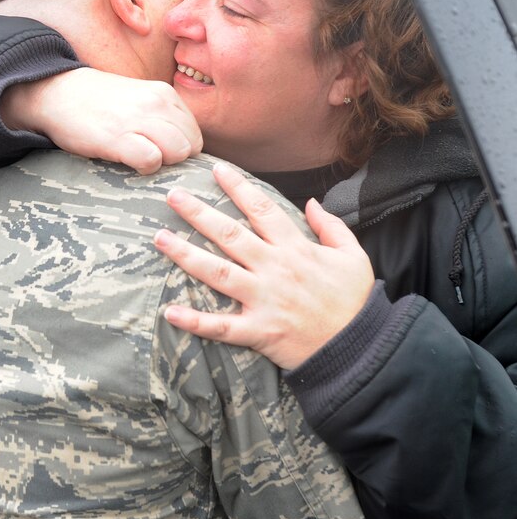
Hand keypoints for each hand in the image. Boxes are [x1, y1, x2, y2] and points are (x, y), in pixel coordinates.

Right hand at [0, 68, 202, 173]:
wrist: (57, 93)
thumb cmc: (101, 103)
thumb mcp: (141, 98)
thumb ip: (164, 117)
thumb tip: (186, 148)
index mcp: (165, 94)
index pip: (194, 134)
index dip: (180, 149)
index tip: (159, 152)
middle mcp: (156, 103)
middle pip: (191, 146)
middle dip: (174, 159)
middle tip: (149, 158)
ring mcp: (138, 119)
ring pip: (178, 152)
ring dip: (162, 163)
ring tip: (139, 158)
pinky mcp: (118, 137)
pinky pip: (152, 160)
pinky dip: (144, 167)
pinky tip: (128, 162)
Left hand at [153, 163, 374, 368]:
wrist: (360, 349)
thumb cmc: (355, 301)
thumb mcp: (354, 255)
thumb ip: (332, 226)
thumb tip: (312, 202)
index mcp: (296, 249)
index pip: (261, 209)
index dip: (237, 187)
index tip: (216, 170)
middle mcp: (274, 269)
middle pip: (229, 235)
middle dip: (198, 213)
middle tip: (172, 196)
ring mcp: (264, 300)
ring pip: (217, 272)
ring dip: (185, 255)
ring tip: (159, 238)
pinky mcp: (258, 332)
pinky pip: (221, 327)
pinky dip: (195, 322)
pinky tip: (170, 312)